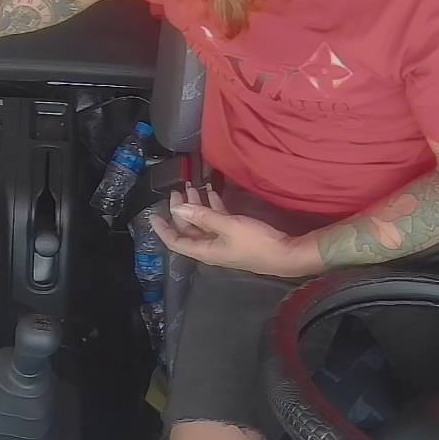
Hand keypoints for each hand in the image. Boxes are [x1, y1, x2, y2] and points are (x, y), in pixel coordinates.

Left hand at [150, 187, 307, 276]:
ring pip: (203, 223)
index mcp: (204, 250)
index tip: (153, 214)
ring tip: (192, 185)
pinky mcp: (236, 236)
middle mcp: (210, 248)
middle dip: (181, 210)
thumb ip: (202, 216)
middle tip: (176, 191)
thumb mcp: (228, 226)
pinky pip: (218, 221)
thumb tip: (178, 208)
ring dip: (197, 205)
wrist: (286, 254)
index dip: (163, 229)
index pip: (175, 242)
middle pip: (188, 230)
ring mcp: (223, 242)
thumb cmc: (255, 242)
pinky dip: (213, 207)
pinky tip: (212, 192)